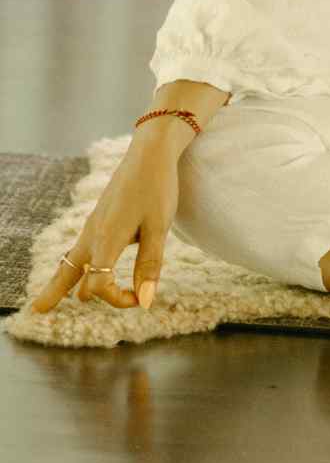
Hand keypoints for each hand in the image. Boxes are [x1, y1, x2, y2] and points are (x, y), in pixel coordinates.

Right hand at [27, 140, 179, 312]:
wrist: (150, 151)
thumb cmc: (157, 187)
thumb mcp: (159, 228)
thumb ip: (149, 265)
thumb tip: (144, 301)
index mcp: (106, 238)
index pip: (99, 284)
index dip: (117, 298)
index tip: (139, 298)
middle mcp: (93, 233)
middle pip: (67, 271)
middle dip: (55, 292)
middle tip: (38, 311)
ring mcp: (93, 224)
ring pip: (71, 259)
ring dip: (63, 280)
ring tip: (51, 298)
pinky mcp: (99, 217)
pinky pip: (82, 247)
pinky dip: (76, 264)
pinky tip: (82, 267)